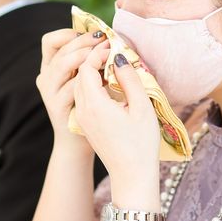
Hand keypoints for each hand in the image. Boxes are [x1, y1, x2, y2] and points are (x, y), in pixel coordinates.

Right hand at [36, 29, 106, 147]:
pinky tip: (104, 77)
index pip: (51, 41)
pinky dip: (87, 79)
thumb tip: (106, 38)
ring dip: (85, 56)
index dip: (70, 33)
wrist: (79, 142)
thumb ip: (89, 59)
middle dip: (84, 41)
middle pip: (60, 50)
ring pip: (62, 65)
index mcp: (51, 67)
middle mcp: (46, 78)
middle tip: (105, 40)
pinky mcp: (57, 107)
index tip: (94, 34)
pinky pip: (70, 87)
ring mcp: (49, 93)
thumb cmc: (90, 106)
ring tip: (104, 55)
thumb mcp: (86, 79)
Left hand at [73, 50, 160, 203]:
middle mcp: (83, 109)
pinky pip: (83, 95)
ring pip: (80, 84)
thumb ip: (129, 78)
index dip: (98, 52)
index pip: (86, 67)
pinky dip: (91, 83)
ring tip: (110, 61)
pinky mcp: (86, 123)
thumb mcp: (142, 107)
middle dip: (92, 57)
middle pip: (79, 73)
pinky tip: (108, 81)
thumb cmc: (141, 143)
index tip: (114, 45)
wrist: (132, 176)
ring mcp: (82, 117)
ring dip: (91, 70)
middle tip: (110, 48)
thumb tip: (119, 56)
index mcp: (94, 104)